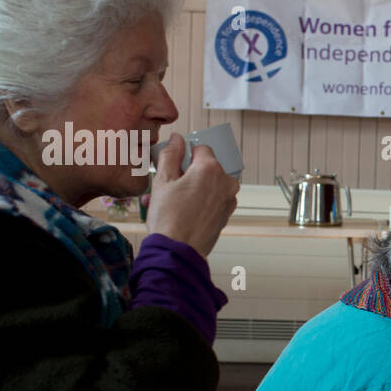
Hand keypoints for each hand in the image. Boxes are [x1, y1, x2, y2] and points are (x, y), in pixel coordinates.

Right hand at [145, 135, 238, 255]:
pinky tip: (176, 212)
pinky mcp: (226, 216)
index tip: (173, 164)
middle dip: (183, 175)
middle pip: (204, 169)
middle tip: (163, 186)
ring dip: (186, 190)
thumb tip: (178, 139)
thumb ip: (171, 155)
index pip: (200, 148)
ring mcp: (228, 200)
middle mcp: (225, 183)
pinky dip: (195, 203)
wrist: (178, 251)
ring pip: (205, 186)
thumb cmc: (169, 218)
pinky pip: (210, 202)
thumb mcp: (162, 180)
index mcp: (211, 169)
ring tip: (163, 202)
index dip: (184, 154)